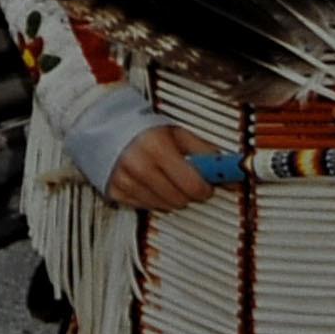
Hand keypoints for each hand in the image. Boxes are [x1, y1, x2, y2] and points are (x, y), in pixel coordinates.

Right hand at [106, 122, 220, 211]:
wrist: (103, 126)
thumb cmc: (143, 129)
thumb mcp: (177, 133)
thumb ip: (205, 152)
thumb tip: (231, 174)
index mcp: (157, 148)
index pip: (193, 186)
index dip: (205, 188)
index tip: (207, 185)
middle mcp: (139, 166)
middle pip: (180, 200)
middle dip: (188, 192)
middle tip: (184, 179)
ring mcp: (125, 181)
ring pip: (164, 206)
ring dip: (170, 197)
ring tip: (164, 178)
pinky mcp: (114, 192)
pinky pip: (145, 207)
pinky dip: (151, 198)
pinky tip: (148, 183)